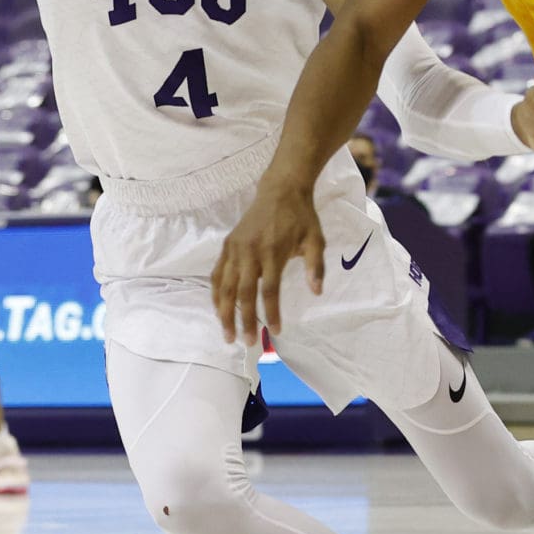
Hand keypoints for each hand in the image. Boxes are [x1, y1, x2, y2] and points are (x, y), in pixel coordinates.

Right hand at [210, 179, 323, 340]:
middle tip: (247, 343)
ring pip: (225, 287)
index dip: (271, 312)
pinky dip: (216, 293)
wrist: (280, 190)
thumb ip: (316, 266)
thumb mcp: (316, 239)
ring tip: (227, 334)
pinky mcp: (227, 246)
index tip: (276, 331)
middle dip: (243, 320)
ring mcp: (235, 249)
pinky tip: (218, 310)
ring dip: (224, 312)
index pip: (270, 290)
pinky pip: (217, 274)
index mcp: (273, 251)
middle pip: (243, 293)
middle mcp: (250, 252)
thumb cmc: (301, 218)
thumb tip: (316, 292)